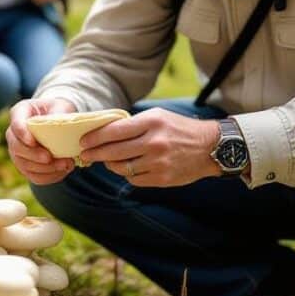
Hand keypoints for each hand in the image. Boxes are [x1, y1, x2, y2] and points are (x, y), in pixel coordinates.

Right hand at [6, 97, 76, 184]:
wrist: (58, 122)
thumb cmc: (58, 109)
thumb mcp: (61, 106)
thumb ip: (59, 113)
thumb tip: (60, 124)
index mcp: (20, 112)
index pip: (16, 123)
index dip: (22, 134)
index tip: (33, 142)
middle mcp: (14, 133)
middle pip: (17, 148)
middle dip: (33, 155)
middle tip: (49, 157)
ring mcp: (18, 151)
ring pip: (24, 165)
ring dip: (45, 169)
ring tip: (65, 164)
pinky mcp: (26, 166)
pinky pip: (34, 176)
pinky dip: (49, 176)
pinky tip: (63, 171)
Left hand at [78, 108, 221, 187]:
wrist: (211, 147)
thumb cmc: (180, 129)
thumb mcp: (159, 116)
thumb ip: (134, 124)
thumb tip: (104, 132)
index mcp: (151, 122)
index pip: (114, 131)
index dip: (95, 138)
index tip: (84, 142)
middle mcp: (154, 142)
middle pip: (113, 151)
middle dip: (95, 154)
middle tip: (85, 155)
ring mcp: (158, 162)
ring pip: (121, 167)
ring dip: (111, 165)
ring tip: (107, 161)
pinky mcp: (162, 178)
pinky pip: (134, 179)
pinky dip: (128, 174)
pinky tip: (128, 168)